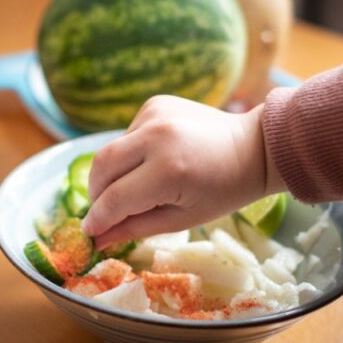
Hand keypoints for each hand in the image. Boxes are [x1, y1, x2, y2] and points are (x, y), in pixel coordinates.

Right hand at [81, 95, 281, 249]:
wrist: (254, 146)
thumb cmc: (224, 191)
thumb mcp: (182, 219)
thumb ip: (135, 227)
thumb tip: (97, 239)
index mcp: (169, 170)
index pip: (115, 198)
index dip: (98, 218)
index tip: (88, 233)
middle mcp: (157, 136)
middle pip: (102, 167)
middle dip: (95, 194)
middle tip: (103, 213)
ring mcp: (154, 114)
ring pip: (111, 151)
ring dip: (113, 175)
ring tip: (135, 189)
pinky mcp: (154, 104)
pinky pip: (127, 136)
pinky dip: (129, 154)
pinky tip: (152, 162)